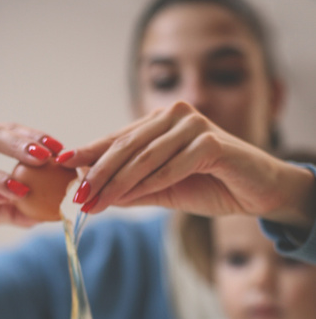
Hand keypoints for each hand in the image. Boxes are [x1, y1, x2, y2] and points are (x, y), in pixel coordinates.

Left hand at [62, 102, 315, 229]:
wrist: (256, 192)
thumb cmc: (210, 186)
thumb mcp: (162, 190)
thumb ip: (132, 190)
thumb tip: (94, 196)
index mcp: (159, 122)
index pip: (118, 138)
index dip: (89, 153)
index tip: (61, 165)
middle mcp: (174, 115)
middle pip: (126, 146)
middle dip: (98, 173)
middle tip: (77, 195)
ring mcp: (194, 125)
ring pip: (146, 157)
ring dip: (118, 182)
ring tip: (96, 202)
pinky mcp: (211, 142)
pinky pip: (173, 166)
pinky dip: (151, 183)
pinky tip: (130, 198)